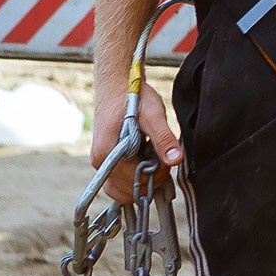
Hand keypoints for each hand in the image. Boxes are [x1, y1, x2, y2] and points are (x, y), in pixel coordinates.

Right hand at [92, 75, 178, 205]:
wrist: (118, 84)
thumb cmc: (132, 96)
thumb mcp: (152, 115)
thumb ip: (163, 138)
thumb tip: (175, 160)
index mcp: (106, 154)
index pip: (134, 181)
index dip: (156, 175)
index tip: (168, 160)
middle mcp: (100, 163)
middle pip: (128, 189)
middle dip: (150, 179)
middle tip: (162, 159)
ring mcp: (101, 163)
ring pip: (123, 190)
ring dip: (142, 182)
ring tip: (154, 161)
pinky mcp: (107, 161)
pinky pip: (119, 183)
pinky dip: (134, 179)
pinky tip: (146, 162)